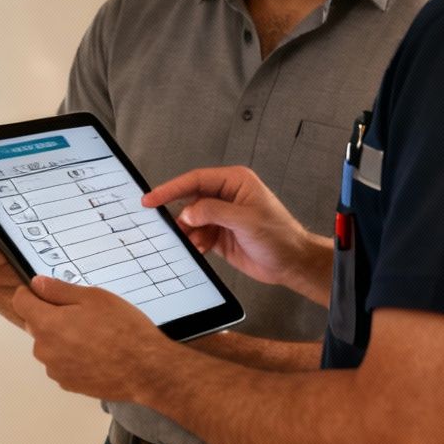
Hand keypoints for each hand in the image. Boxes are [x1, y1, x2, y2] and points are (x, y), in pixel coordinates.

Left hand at [9, 275, 170, 401]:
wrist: (145, 370)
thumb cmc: (123, 330)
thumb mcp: (94, 297)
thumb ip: (59, 290)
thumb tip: (37, 283)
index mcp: (47, 324)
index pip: (20, 302)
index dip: (31, 292)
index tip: (46, 291)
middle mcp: (44, 349)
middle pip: (35, 324)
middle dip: (51, 315)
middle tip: (83, 313)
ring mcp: (55, 370)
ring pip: (49, 345)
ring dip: (62, 338)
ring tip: (94, 336)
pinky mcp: (68, 384)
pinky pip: (61, 362)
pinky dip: (72, 356)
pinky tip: (96, 353)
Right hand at [144, 166, 327, 299]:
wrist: (290, 263)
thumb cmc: (280, 236)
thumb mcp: (246, 220)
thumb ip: (214, 212)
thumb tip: (188, 211)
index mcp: (235, 182)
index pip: (196, 180)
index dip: (172, 188)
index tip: (152, 198)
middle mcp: (226, 196)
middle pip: (191, 200)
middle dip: (181, 215)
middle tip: (167, 226)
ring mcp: (222, 216)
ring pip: (192, 220)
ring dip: (189, 233)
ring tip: (195, 243)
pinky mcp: (220, 234)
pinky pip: (198, 236)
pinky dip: (195, 243)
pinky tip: (202, 249)